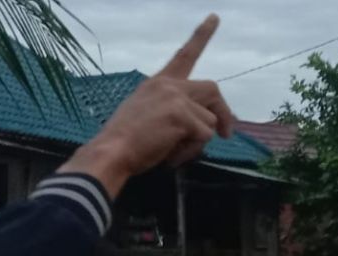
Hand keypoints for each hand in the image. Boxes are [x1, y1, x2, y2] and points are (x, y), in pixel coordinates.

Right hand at [59, 14, 234, 196]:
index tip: (214, 18)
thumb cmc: (123, 140)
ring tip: (174, 150)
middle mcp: (169, 85)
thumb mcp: (143, 111)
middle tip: (226, 133)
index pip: (185, 55)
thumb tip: (196, 122)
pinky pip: (203, 137)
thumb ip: (168, 108)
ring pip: (208, 121)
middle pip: (211, 89)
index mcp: (158, 82)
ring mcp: (176, 99)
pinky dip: (191, 151)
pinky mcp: (182, 116)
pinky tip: (171, 155)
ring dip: (197, 141)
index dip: (202, 35)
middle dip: (223, 112)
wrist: (112, 151)